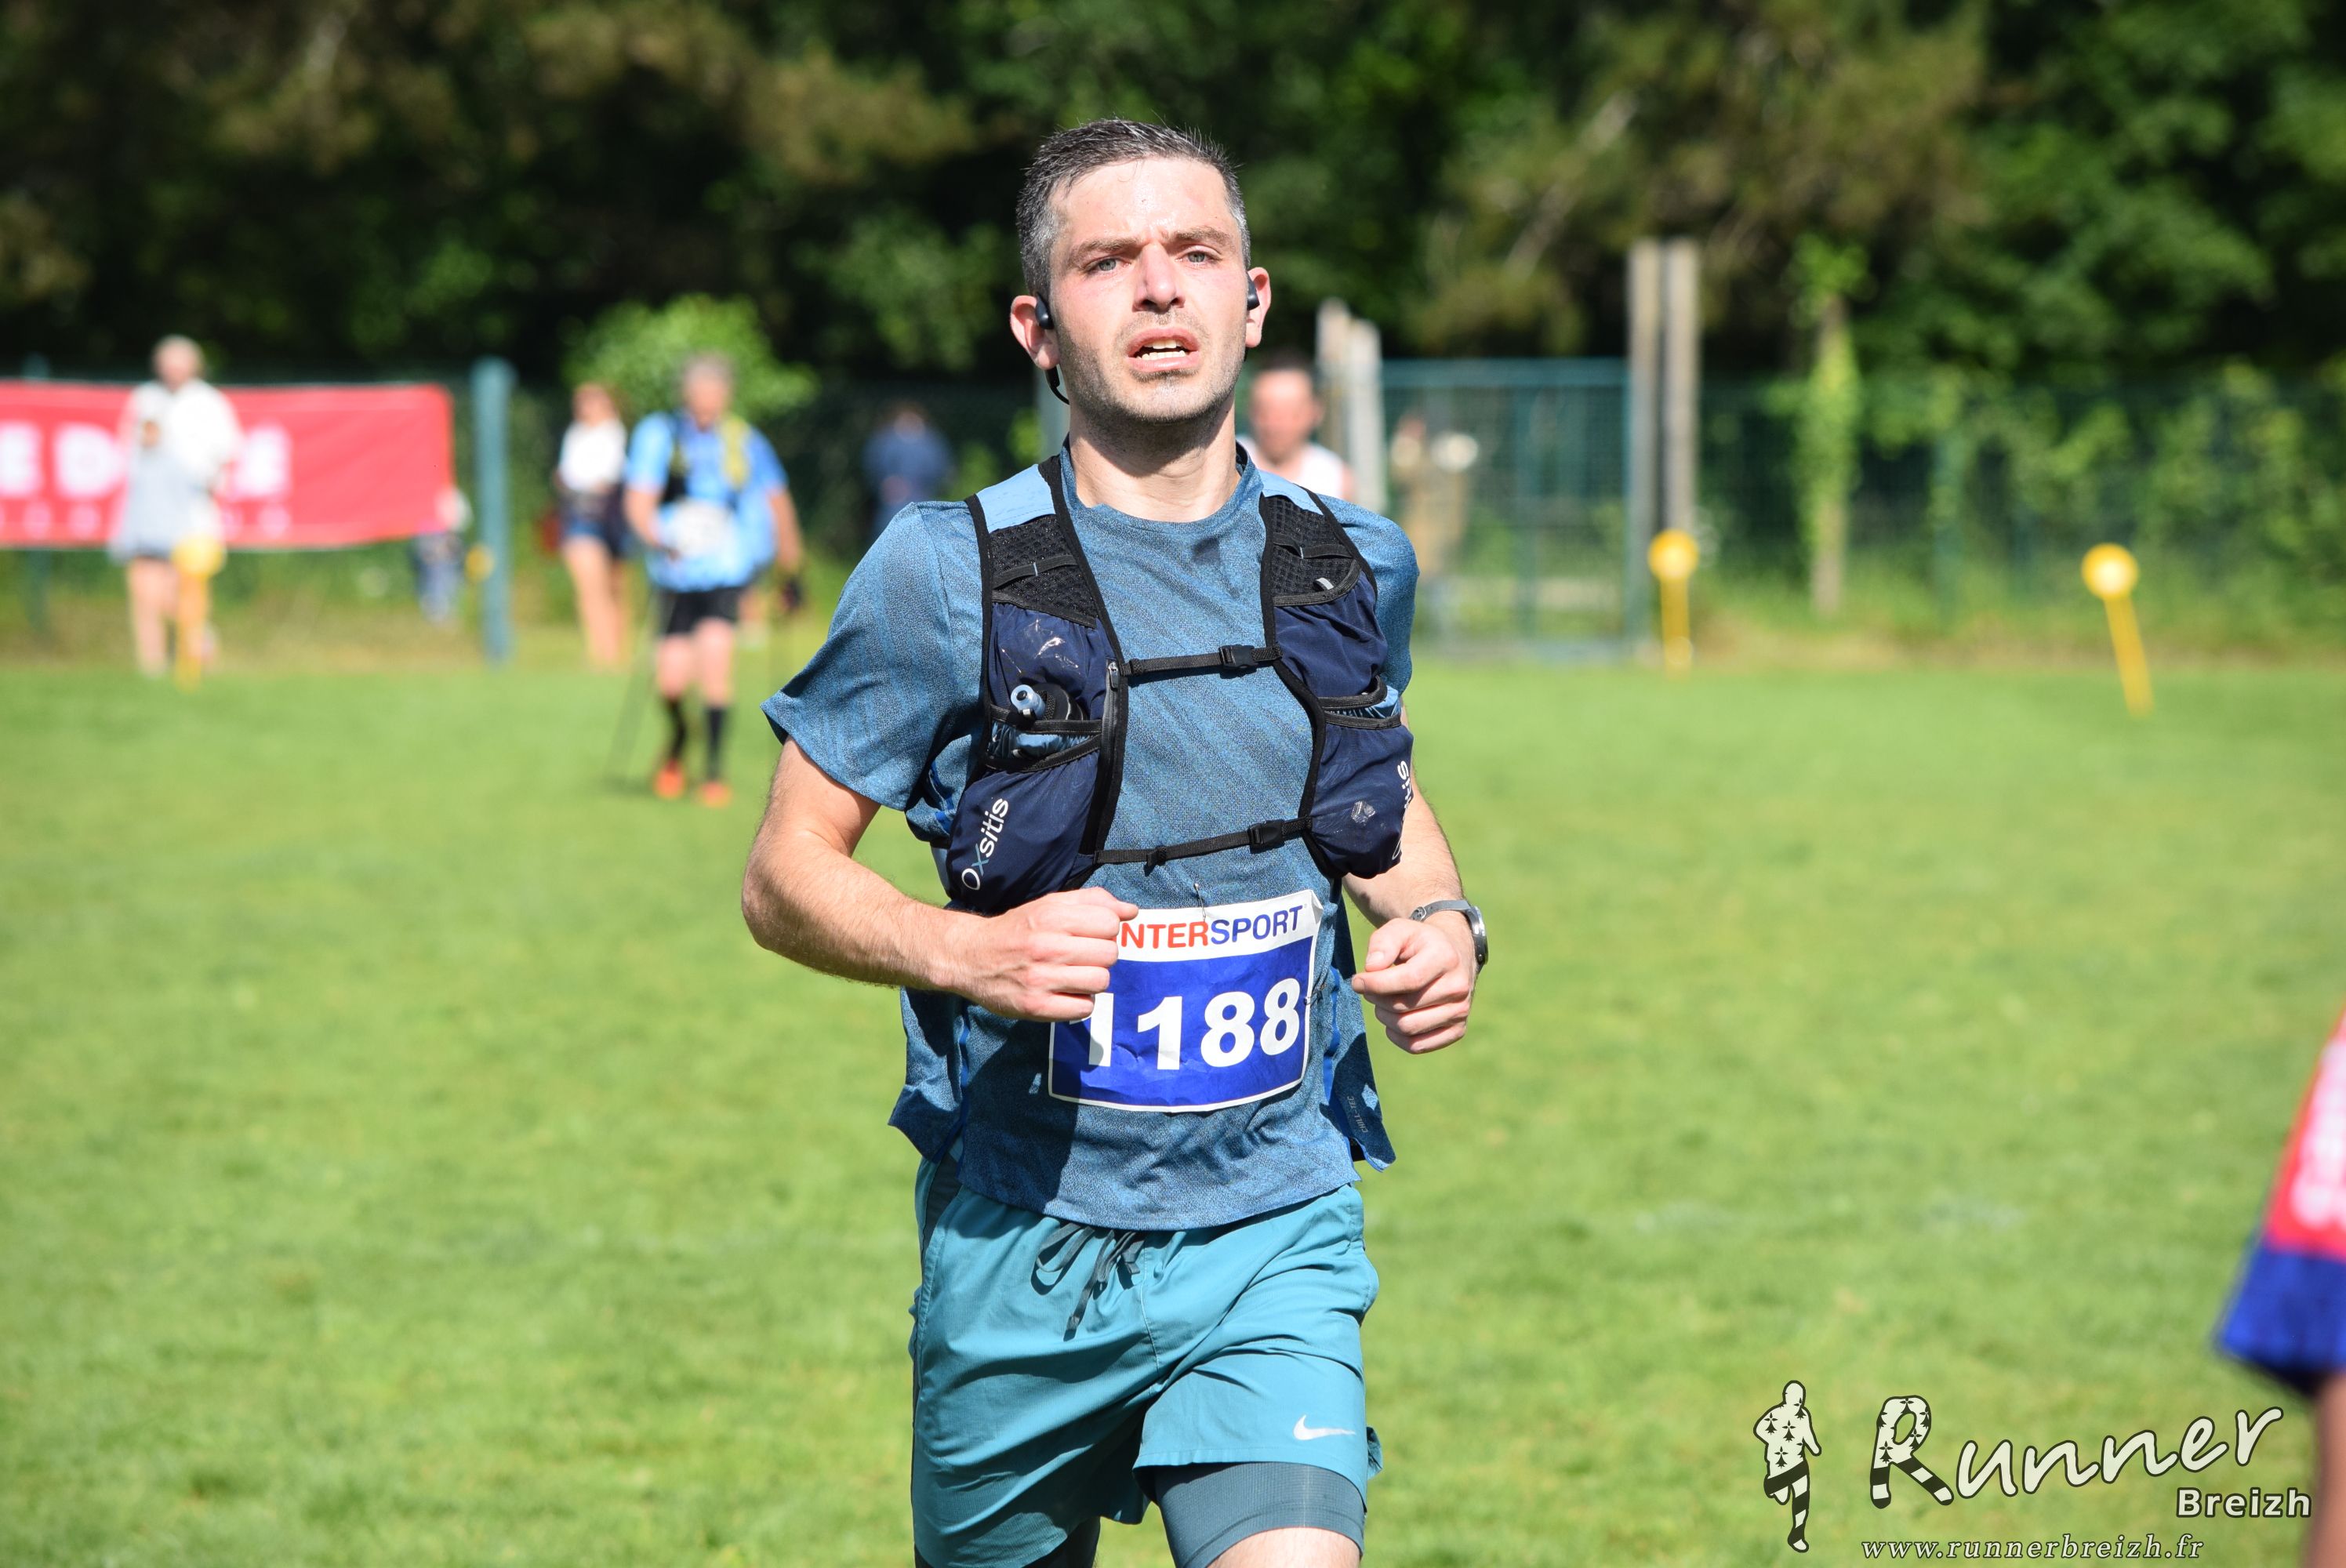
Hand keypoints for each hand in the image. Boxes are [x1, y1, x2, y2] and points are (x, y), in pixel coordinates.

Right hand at [941, 887, 1137, 1021]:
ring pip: (1101, 982)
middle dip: (1100, 955)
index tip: (1089, 934)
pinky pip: (1084, 1008)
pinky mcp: (1036, 1007)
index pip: (1110, 923)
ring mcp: (1041, 979)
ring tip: (1073, 975)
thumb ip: (1092, 902)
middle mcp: (1046, 947)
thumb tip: (1131, 911)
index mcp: (1051, 917)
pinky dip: (1080, 1002)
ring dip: (1092, 980)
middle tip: (1081, 956)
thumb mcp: (1050, 905)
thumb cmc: (1019, 930)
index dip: (1105, 929)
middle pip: (1110, 954)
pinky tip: (1064, 992)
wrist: (972, 957)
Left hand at [1352, 912, 1475, 1053]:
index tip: (1358, 981)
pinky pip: (1417, 1046)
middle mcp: (1458, 987)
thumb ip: (1382, 943)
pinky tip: (1394, 1018)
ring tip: (1382, 1002)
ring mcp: (1460, 1011)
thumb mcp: (1400, 930)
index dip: (1376, 984)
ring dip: (1385, 1017)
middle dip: (1377, 998)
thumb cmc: (1420, 944)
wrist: (1453, 956)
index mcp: (1446, 958)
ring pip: (1408, 1027)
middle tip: (1370, 989)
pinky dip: (1397, 1036)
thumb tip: (1371, 968)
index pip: (1408, 980)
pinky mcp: (1457, 1030)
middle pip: (1403, 1006)